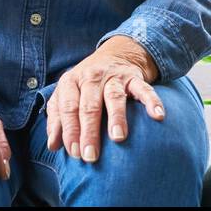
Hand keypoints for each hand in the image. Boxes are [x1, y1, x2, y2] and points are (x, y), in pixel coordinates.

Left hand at [45, 36, 163, 163]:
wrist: (115, 54)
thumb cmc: (86, 84)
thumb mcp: (66, 95)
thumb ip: (57, 118)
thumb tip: (53, 145)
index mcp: (71, 82)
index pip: (68, 108)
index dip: (70, 131)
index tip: (73, 152)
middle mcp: (92, 77)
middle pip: (89, 106)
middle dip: (89, 132)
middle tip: (90, 155)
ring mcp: (114, 77)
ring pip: (114, 97)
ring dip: (116, 117)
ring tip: (118, 138)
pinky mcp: (134, 78)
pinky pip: (144, 89)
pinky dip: (152, 101)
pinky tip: (158, 115)